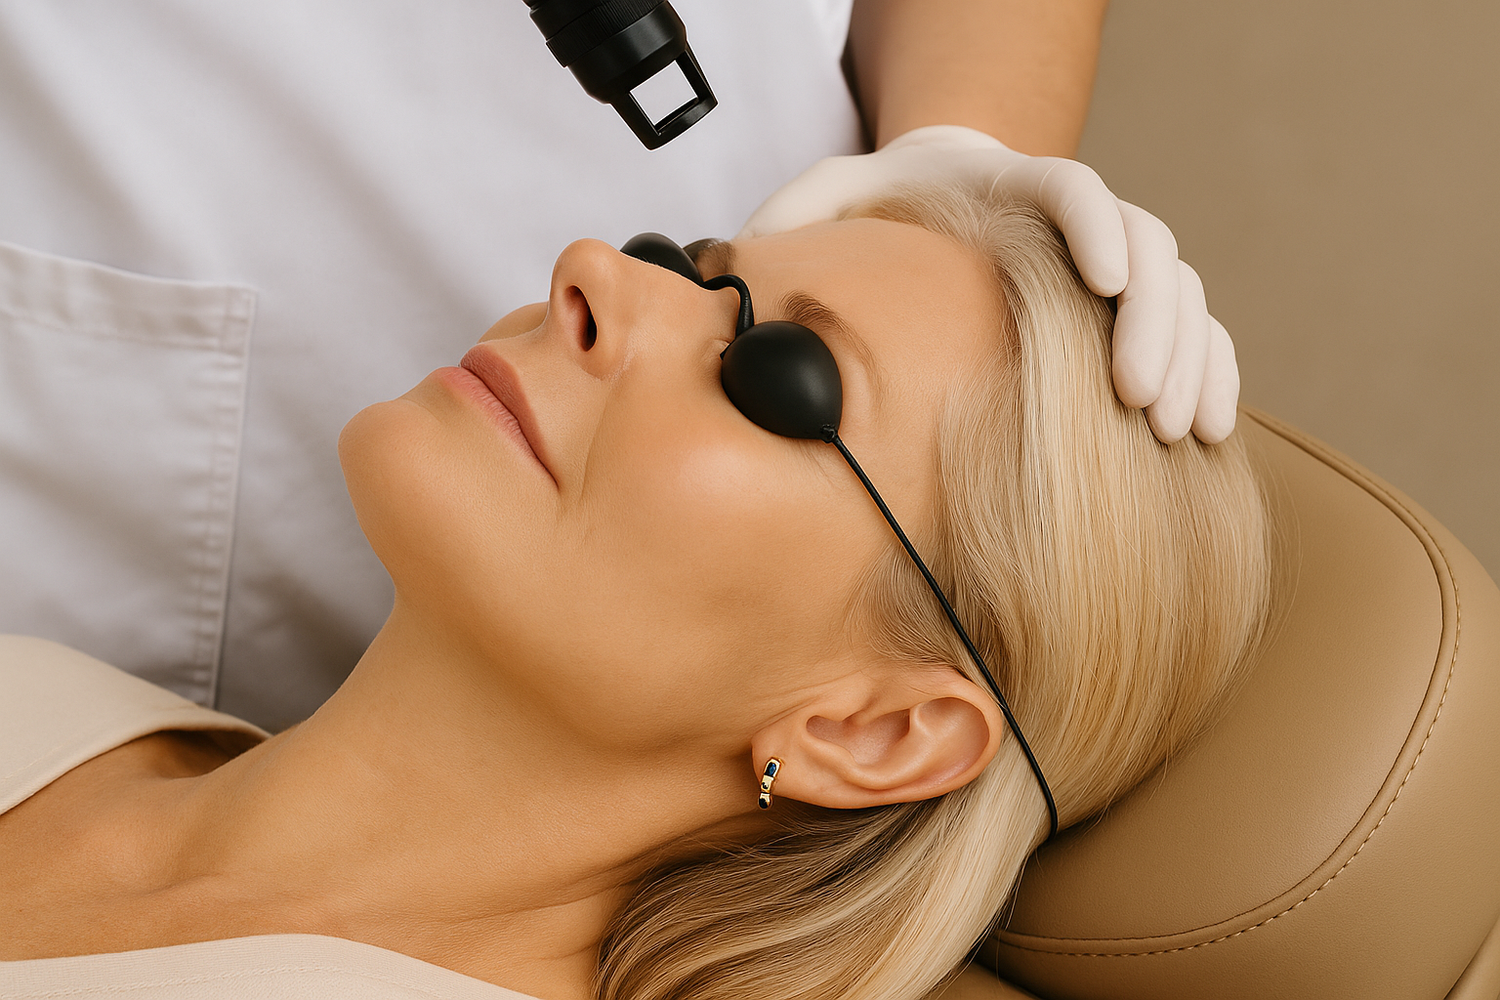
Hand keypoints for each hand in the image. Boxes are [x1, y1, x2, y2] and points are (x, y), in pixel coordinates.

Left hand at [740, 126, 1237, 443]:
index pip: (1070, 190)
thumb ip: (795, 217)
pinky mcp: (1125, 307)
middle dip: (1155, 323)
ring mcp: (1110, 263)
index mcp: (1009, 188)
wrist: (936, 201)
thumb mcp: (826, 198)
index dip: (1095, 230)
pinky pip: (1190, 330)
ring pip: (1181, 293)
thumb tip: (741, 268)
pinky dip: (1209, 372)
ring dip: (1190, 357)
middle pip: (1148, 248)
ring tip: (1180, 432)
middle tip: (1141, 404)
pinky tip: (1207, 432)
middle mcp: (1075, 220)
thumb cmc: (880, 209)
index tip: (1103, 282)